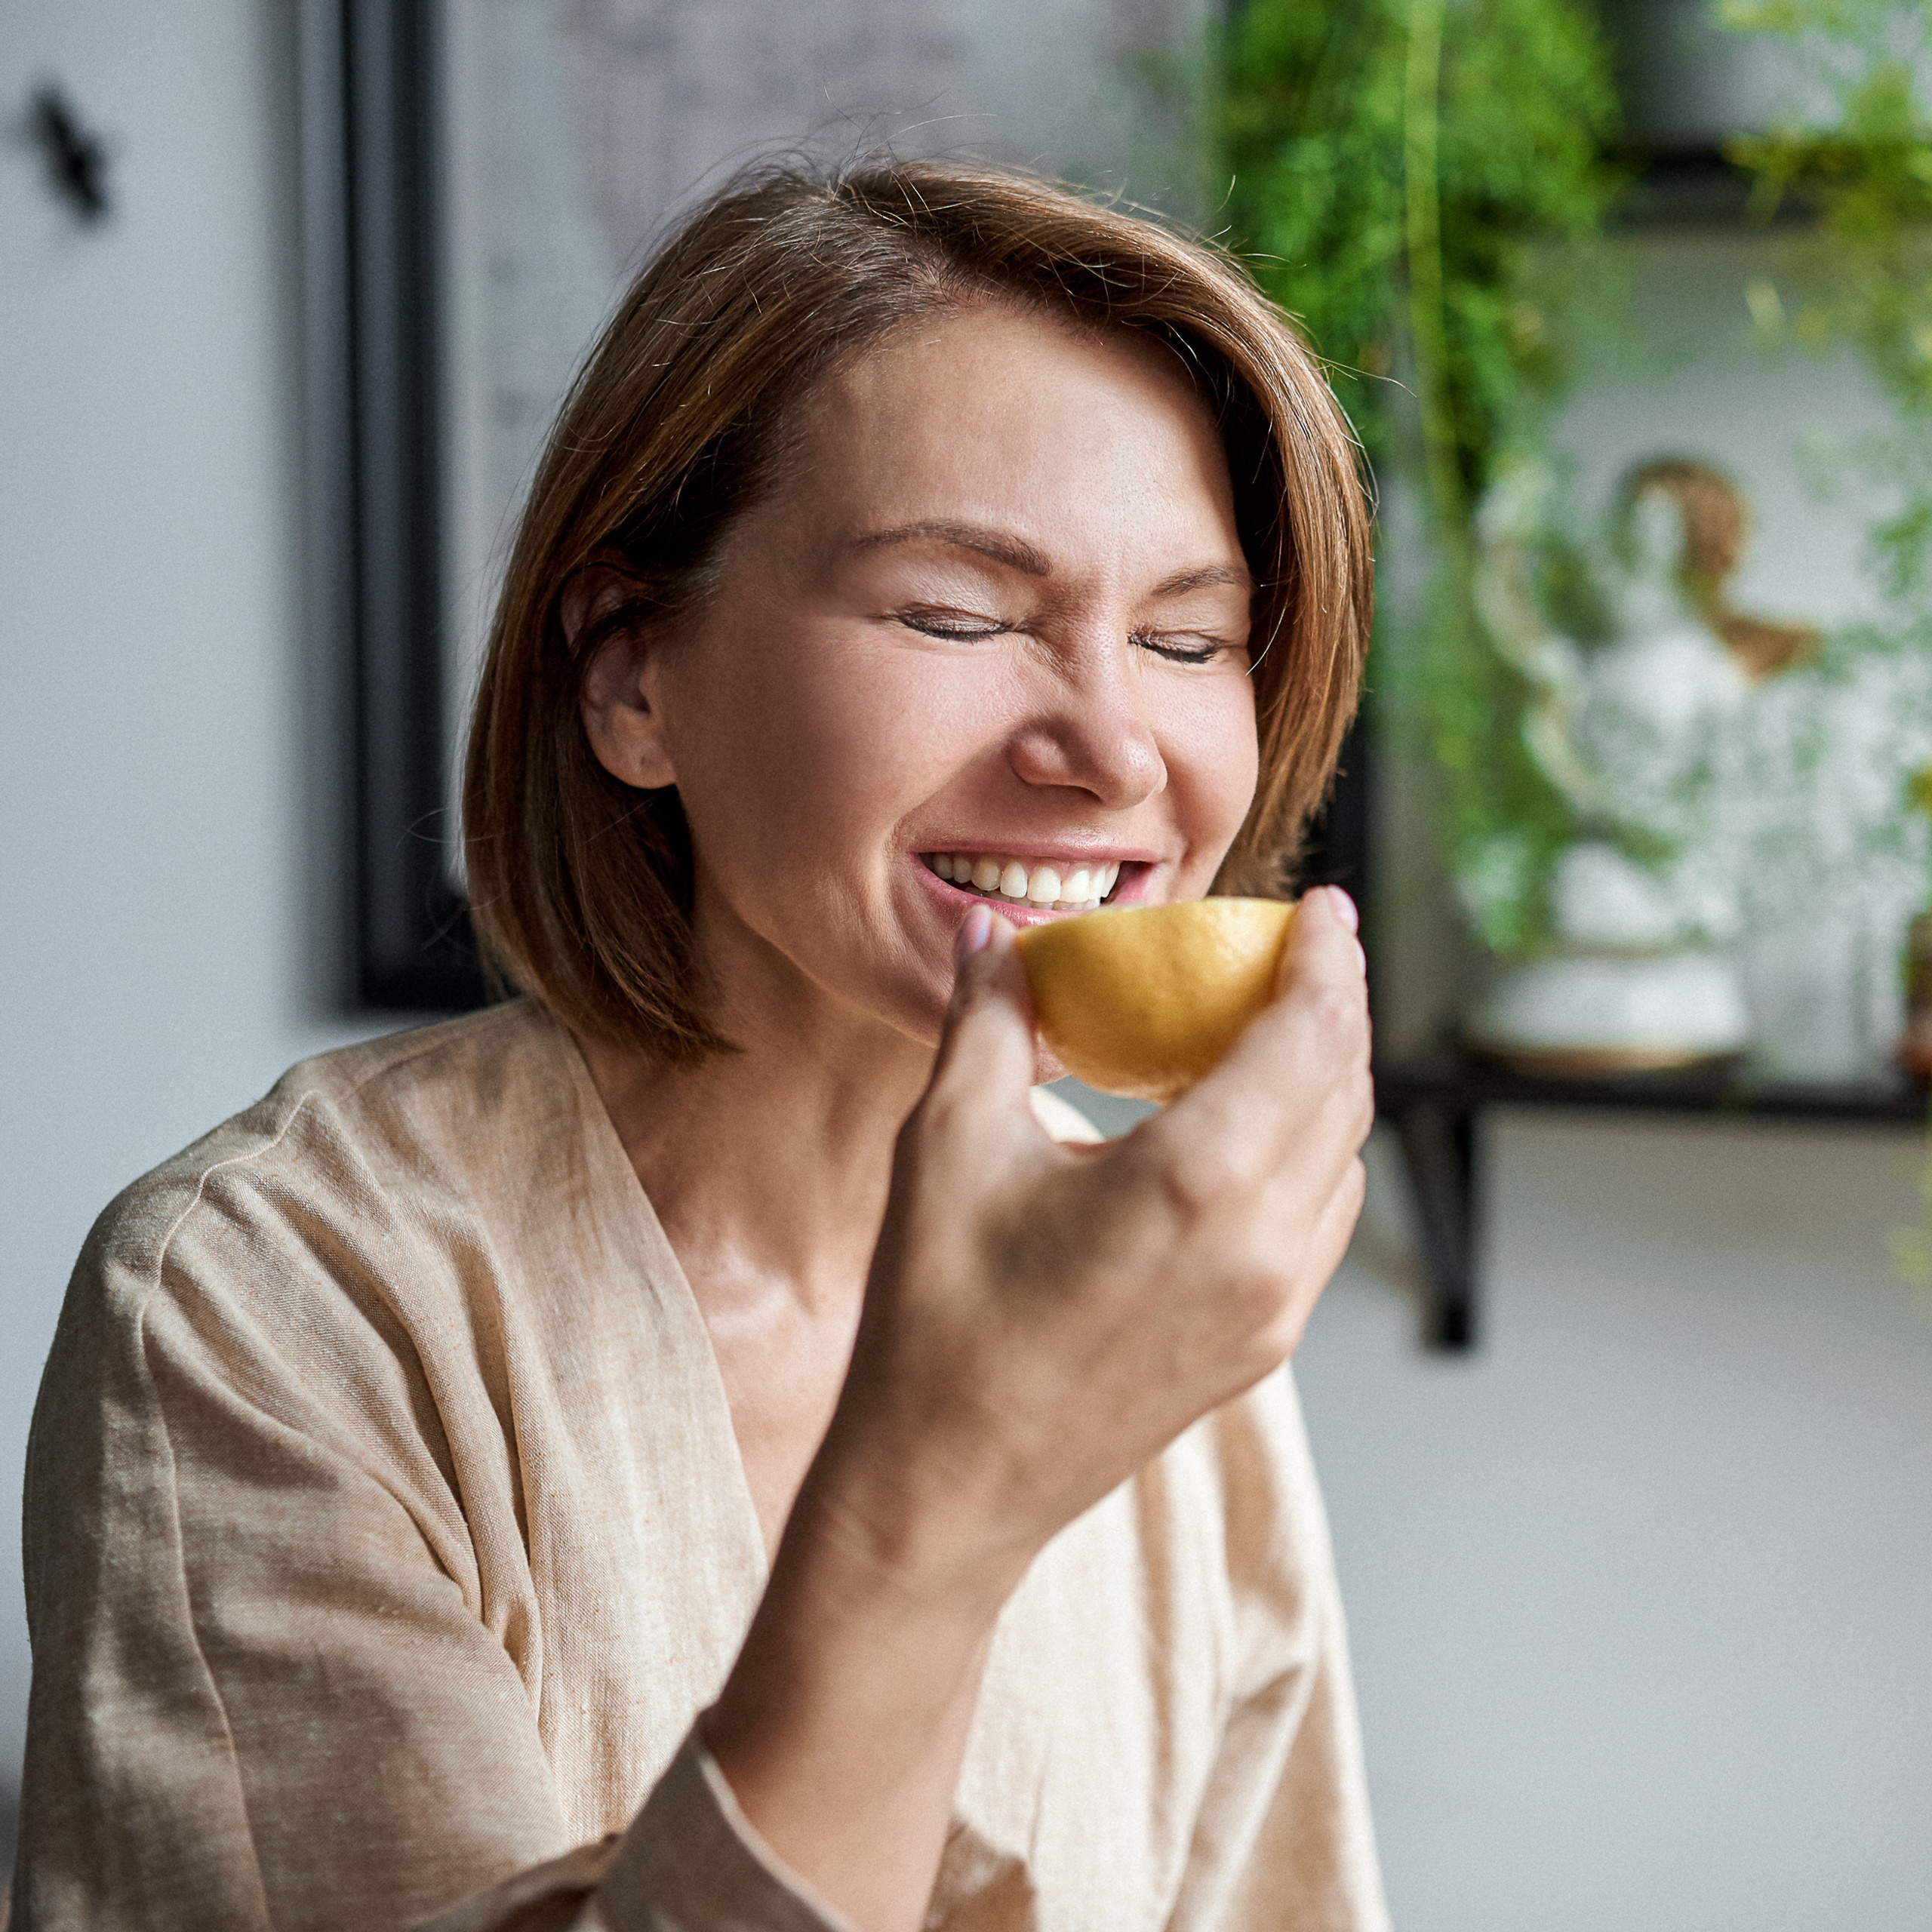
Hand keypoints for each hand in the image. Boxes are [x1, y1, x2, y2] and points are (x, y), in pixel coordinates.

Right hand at [810, 884, 1372, 1602]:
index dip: (1327, 957)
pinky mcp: (1262, 1346)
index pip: (1308, 1035)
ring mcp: (1274, 1307)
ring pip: (1344, 1160)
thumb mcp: (947, 1144)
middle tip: (1305, 946)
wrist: (948, 1488)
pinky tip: (1255, 1126)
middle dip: (1337, 1004)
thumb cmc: (938, 1319)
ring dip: (1330, 1078)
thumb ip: (987, 1018)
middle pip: (1345, 1090)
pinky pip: (1320, 1222)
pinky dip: (1310, 1151)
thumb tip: (988, 930)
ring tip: (1282, 1024)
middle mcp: (1263, 1246)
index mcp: (1197, 1183)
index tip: (1325, 903)